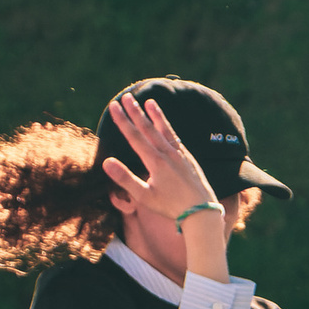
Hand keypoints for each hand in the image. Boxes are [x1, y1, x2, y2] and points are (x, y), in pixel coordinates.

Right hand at [101, 93, 229, 277]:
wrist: (201, 212)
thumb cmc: (171, 207)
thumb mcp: (144, 197)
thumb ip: (125, 179)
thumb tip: (106, 162)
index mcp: (155, 161)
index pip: (135, 136)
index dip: (123, 120)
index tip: (114, 106)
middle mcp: (168, 154)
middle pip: (148, 128)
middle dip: (135, 112)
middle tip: (125, 97)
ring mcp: (180, 155)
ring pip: (165, 130)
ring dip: (156, 115)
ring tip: (149, 101)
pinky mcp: (189, 159)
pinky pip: (176, 138)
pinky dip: (168, 128)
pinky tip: (165, 124)